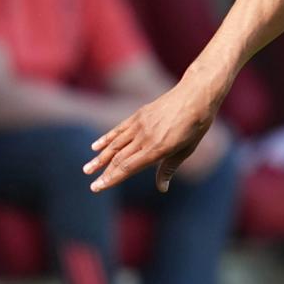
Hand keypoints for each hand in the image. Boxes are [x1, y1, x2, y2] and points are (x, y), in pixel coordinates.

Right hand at [84, 80, 220, 192]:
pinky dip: (106, 138)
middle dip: (104, 173)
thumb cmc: (196, 125)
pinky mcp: (138, 115)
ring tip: (87, 169)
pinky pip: (119, 129)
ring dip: (100, 158)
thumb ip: (169, 168)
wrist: (195, 95)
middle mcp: (145, 137)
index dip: (111, 179)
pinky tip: (95, 146)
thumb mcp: (187, 149)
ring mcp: (140, 125)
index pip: (128, 168)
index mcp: (158, 149)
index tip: (98, 187)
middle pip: (119, 158)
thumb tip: (162, 188)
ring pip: (115, 144)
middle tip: (92, 185)